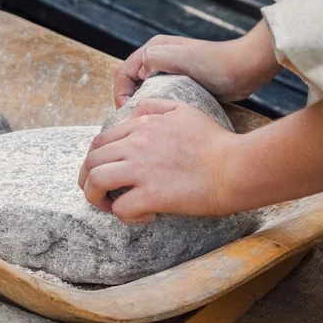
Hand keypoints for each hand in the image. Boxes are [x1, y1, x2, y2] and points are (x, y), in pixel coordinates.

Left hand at [78, 99, 238, 222]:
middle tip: (96, 192)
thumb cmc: (214, 142)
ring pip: (96, 182)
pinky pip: (121, 208)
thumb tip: (134, 112)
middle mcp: (136, 145)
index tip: (102, 170)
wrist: (236, 166)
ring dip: (94, 197)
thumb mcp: (183, 110)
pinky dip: (124, 215)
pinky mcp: (152, 195)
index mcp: (141, 126)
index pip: (100, 140)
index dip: (94, 158)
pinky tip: (140, 215)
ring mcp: (141, 170)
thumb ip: (154, 107)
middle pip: (92, 161)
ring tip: (105, 205)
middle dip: (86, 178)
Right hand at [113, 20, 281, 107]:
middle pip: (131, 83)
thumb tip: (138, 74)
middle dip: (129, 102)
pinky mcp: (181, 83)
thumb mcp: (180, 58)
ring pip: (144, 91)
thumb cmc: (214, 64)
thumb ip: (154, 59)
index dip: (121, 94)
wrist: (245, 69)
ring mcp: (170, 71)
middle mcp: (158, 59)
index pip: (123, 73)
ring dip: (142, 106)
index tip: (128, 112)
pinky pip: (160, 97)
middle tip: (135, 121)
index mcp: (153, 50)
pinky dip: (156, 108)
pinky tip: (163, 119)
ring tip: (148, 122)